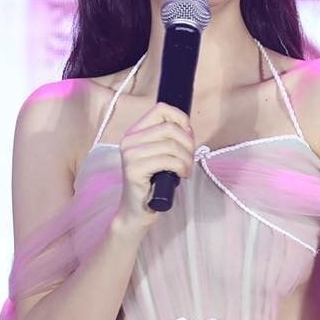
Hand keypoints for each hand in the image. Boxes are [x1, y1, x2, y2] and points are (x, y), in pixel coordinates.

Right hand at [114, 102, 194, 233]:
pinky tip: (181, 175)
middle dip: (188, 143)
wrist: (137, 211)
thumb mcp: (161, 154)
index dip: (180, 118)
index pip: (160, 109)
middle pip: (169, 127)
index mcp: (134, 133)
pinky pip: (168, 160)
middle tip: (191, 158)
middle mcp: (129, 140)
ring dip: (186, 158)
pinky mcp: (134, 170)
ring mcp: (129, 155)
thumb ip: (169, 138)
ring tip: (186, 170)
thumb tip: (188, 127)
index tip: (189, 135)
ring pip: (171, 145)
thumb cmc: (153, 182)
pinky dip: (181, 167)